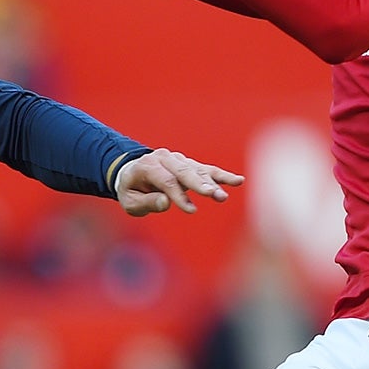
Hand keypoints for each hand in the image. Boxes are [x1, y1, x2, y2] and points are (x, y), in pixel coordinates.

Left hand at [114, 149, 243, 216]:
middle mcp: (164, 158)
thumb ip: (147, 202)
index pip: (166, 181)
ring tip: (224, 196)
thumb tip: (165, 202)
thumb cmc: (131, 191)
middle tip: (214, 195)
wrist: (132, 173)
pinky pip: (207, 170)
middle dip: (200, 184)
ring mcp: (178, 160)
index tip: (191, 210)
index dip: (179, 195)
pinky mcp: (189, 165)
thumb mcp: (130, 201)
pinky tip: (239, 180)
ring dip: (213, 183)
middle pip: (184, 172)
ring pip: (198, 171)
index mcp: (147, 166)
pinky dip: (222, 176)